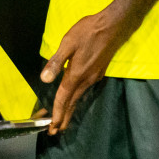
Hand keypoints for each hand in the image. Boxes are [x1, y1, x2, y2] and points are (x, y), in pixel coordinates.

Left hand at [39, 11, 125, 134]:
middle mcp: (86, 80)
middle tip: (56, 132)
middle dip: (64, 118)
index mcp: (76, 74)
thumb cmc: (88, 31)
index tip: (52, 127)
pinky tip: (74, 99)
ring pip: (79, 98)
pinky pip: (85, 91)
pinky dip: (77, 100)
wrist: (113, 26)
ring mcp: (94, 77)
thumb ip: (56, 62)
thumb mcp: (68, 43)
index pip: (64, 98)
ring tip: (63, 121)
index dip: (57, 113)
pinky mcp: (99, 72)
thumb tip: (44, 80)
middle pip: (72, 103)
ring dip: (70, 110)